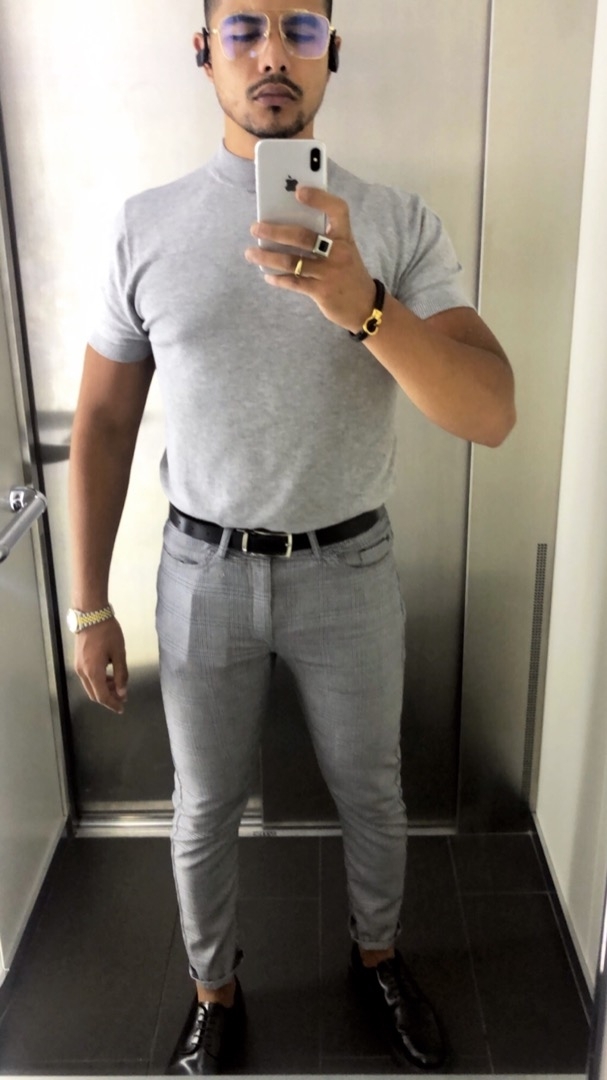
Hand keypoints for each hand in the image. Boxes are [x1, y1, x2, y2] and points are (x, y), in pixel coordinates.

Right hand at [74, 618, 128, 715]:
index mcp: (93, 672)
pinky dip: (98, 681)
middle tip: (122, 697)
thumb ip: (121, 674)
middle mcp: (82, 672)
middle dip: (108, 698)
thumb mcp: (119, 653)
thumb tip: (122, 692)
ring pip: (90, 686)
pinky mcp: (78, 660)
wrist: (90, 614)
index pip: (102, 696)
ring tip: (118, 684)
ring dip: (103, 689)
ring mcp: (78, 666)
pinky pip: (88, 678)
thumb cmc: (107, 632)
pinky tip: (109, 675)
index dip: (113, 704)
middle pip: (94, 694)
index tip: (122, 708)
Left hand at [245, 187, 376, 333]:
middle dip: (276, 231)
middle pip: (303, 236)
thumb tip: (286, 225)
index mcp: (344, 237)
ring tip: (251, 253)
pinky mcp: (322, 291)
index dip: (319, 198)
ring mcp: (330, 273)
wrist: (365, 306)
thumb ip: (323, 238)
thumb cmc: (348, 273)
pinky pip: (294, 282)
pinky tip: (267, 275)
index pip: (337, 210)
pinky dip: (278, 278)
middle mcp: (338, 252)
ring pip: (292, 262)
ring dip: (267, 257)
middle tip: (255, 227)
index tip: (298, 191)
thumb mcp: (343, 251)